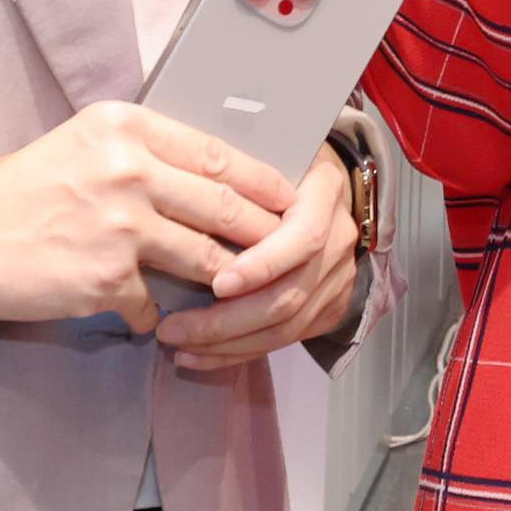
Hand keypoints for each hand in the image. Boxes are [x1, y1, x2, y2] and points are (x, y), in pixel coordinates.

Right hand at [0, 102, 287, 331]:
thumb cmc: (20, 190)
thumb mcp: (84, 144)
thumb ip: (145, 154)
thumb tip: (212, 179)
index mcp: (126, 127)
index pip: (219, 154)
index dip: (264, 181)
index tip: (290, 198)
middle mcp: (129, 169)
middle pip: (226, 206)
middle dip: (266, 234)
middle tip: (287, 249)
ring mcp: (121, 226)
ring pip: (206, 258)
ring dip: (223, 280)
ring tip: (233, 290)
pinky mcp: (107, 277)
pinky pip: (156, 302)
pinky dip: (156, 313)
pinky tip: (148, 315)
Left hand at [156, 141, 357, 368]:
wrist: (331, 191)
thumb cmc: (281, 167)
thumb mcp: (265, 154)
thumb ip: (233, 178)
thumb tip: (174, 201)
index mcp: (324, 196)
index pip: (303, 238)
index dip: (263, 265)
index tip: (217, 283)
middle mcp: (338, 243)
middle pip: (289, 295)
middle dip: (228, 320)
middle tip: (172, 328)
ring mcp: (338, 281)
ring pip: (285, 328)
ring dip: (227, 344)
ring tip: (178, 346)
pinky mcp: (329, 310)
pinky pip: (284, 341)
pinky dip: (238, 352)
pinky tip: (199, 356)